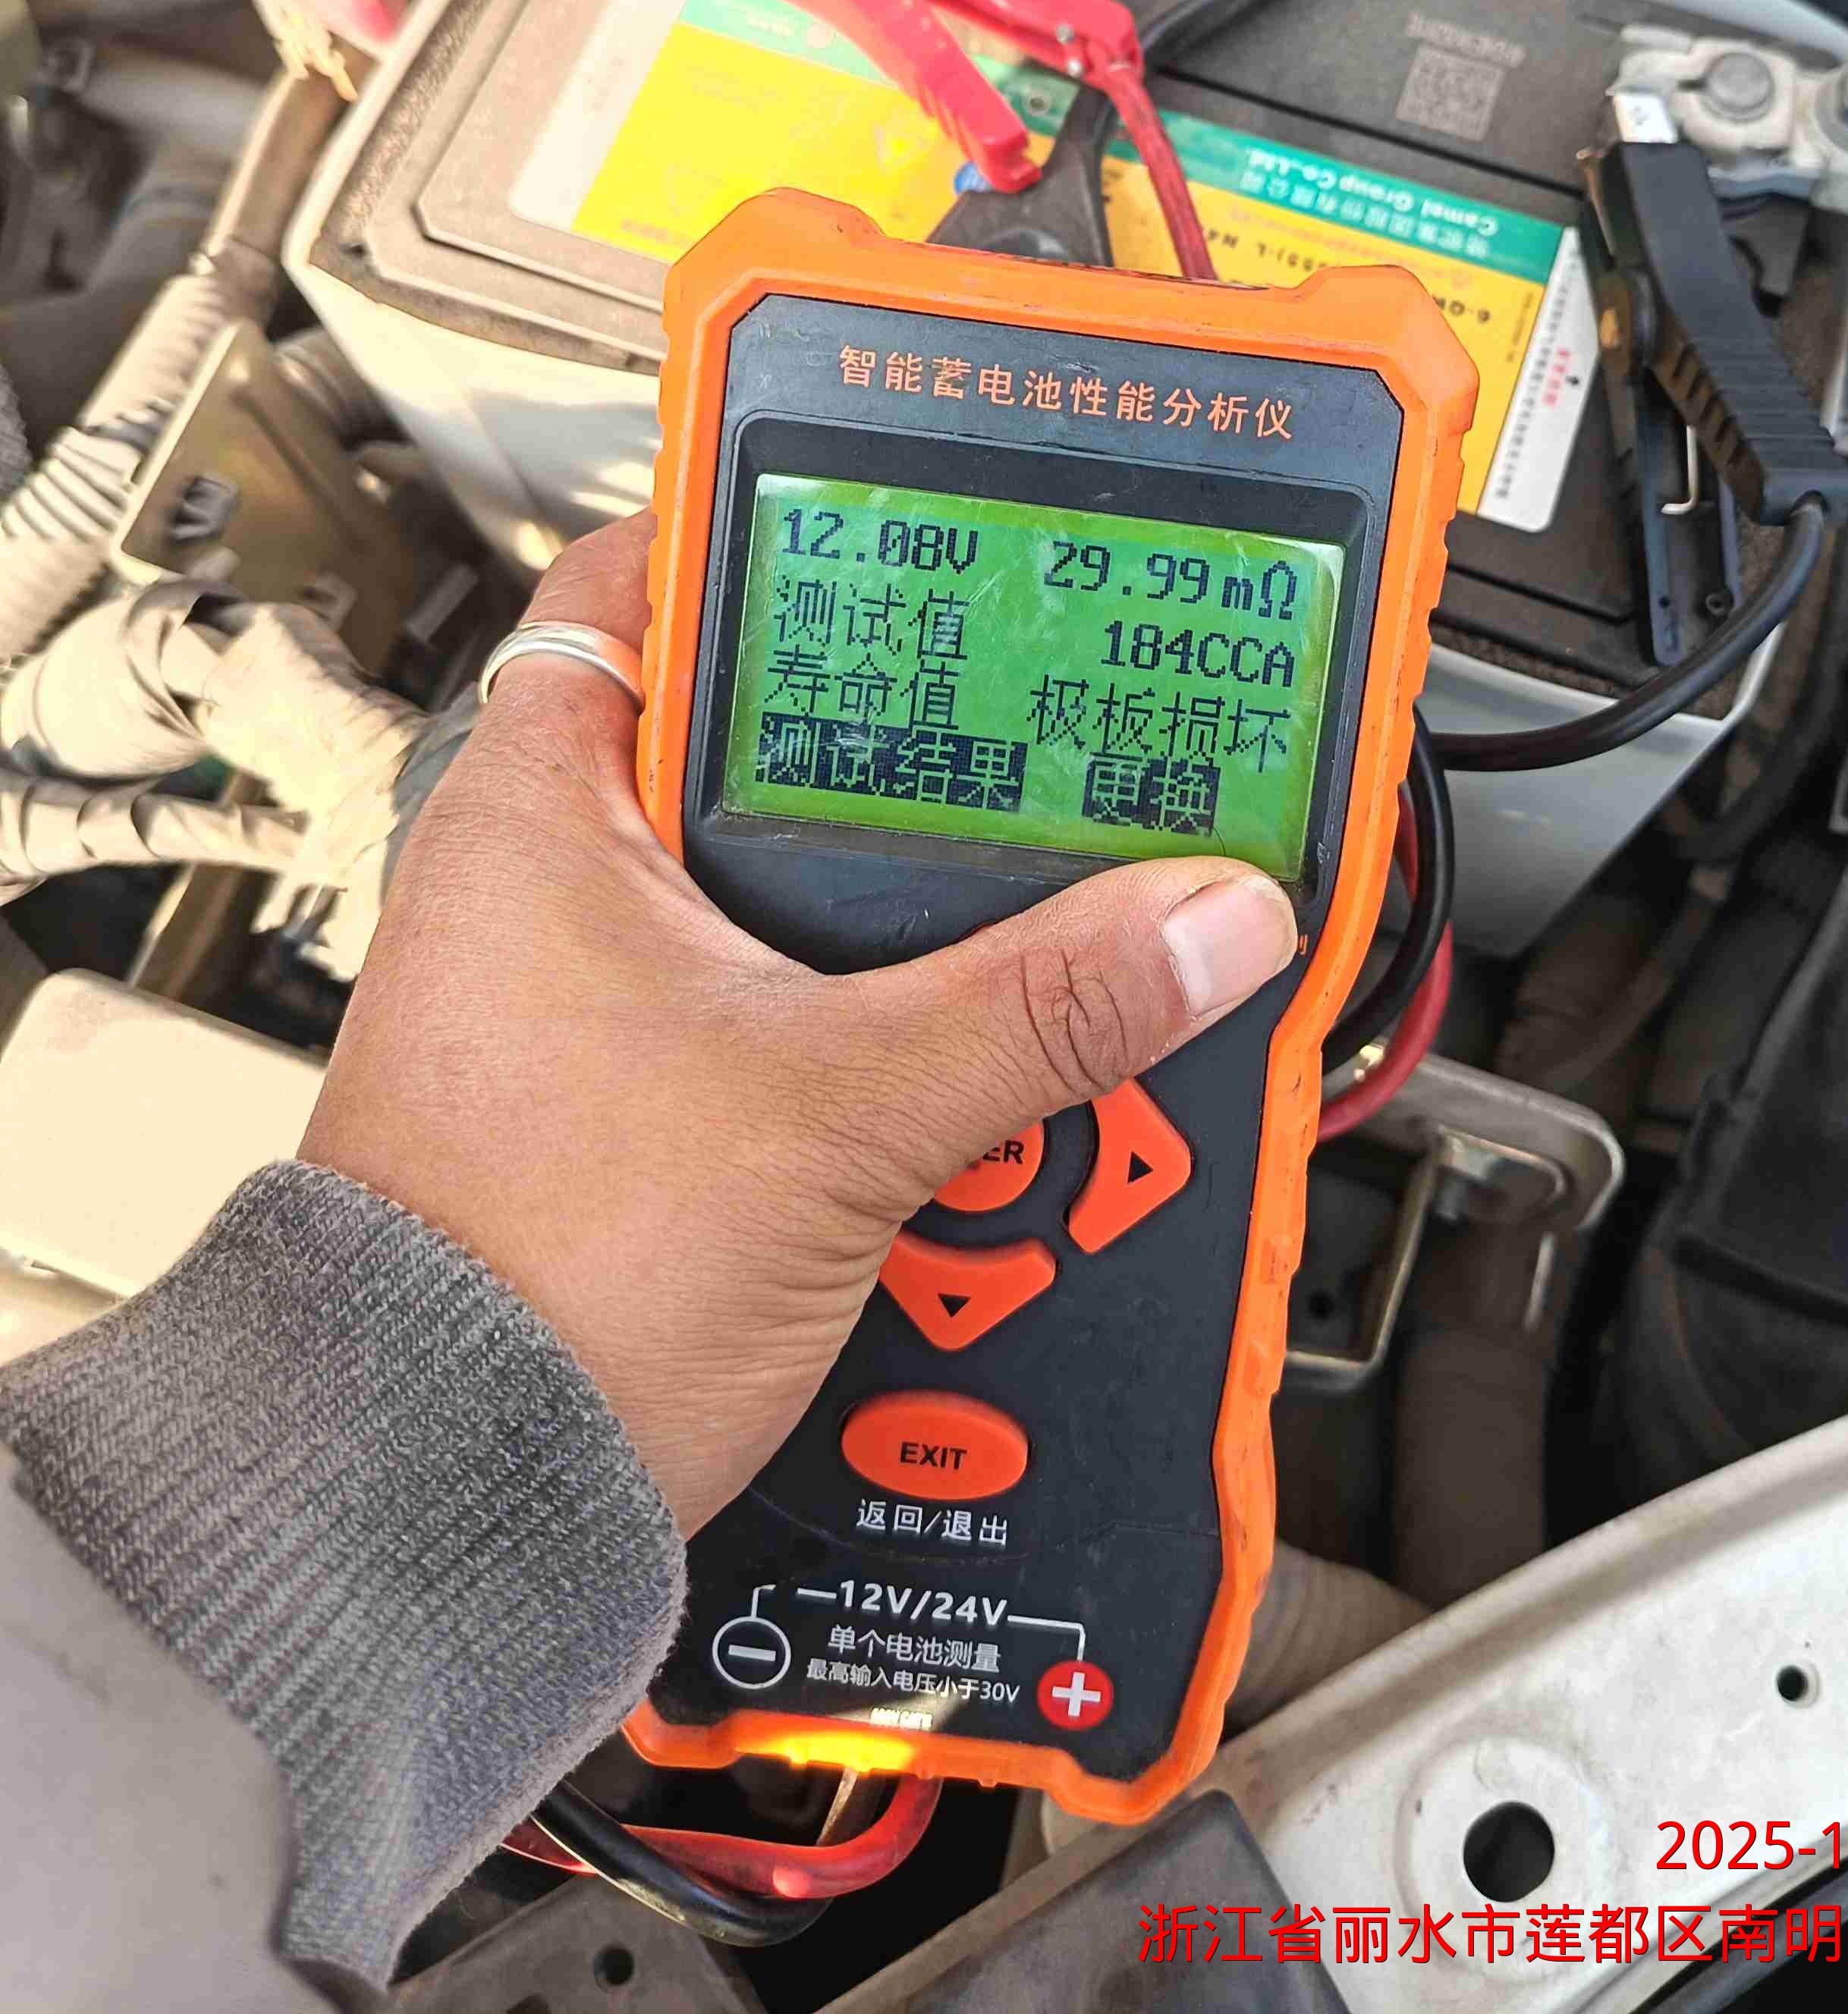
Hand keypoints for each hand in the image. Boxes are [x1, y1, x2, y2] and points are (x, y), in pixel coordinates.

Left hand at [301, 515, 1296, 1532]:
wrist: (439, 1509)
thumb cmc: (538, 1284)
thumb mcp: (836, 1112)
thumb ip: (1036, 1008)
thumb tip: (1206, 917)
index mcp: (539, 812)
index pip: (646, 584)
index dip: (782, 542)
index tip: (921, 541)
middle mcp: (544, 884)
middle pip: (752, 742)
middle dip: (906, 754)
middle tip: (1034, 733)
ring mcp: (582, 997)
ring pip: (778, 891)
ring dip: (904, 906)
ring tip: (1041, 893)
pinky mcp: (628, 1102)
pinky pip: (780, 1007)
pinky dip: (875, 1016)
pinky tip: (980, 1047)